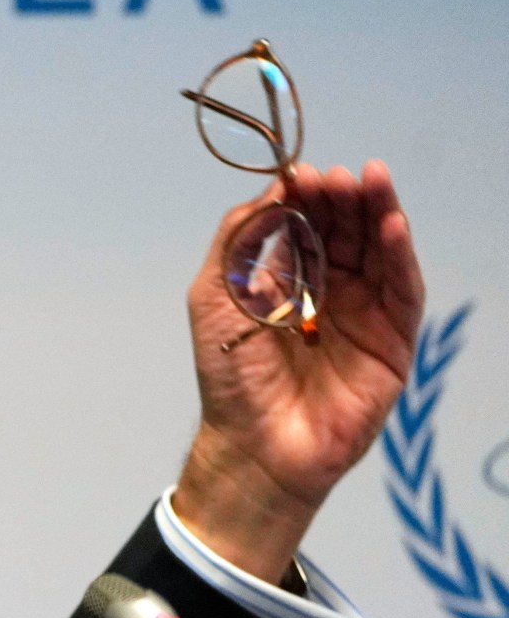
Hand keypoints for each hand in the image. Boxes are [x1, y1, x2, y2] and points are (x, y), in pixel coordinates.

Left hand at [174, 161, 423, 584]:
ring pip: (378, 253)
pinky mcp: (392, 342)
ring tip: (372, 181)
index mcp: (286, 280)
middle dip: (344, 199)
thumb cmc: (230, 375)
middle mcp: (328, 291)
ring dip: (377, 215)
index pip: (304, 226)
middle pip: (345, 232)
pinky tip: (391, 225)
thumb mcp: (215, 296)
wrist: (255, 444)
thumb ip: (239, 242)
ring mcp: (363, 315)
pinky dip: (399, 255)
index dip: (307, 197)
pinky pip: (402, 291)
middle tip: (342, 175)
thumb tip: (269, 193)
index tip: (304, 173)